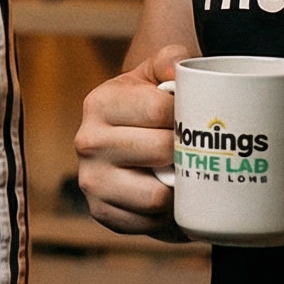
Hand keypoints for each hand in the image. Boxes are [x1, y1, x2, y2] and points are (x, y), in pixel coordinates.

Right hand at [75, 43, 187, 237]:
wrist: (128, 150)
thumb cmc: (148, 108)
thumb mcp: (155, 76)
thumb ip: (170, 60)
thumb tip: (176, 71)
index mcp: (100, 102)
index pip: (160, 109)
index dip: (189, 116)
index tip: (196, 119)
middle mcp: (87, 141)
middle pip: (162, 151)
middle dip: (187, 152)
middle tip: (195, 150)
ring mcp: (91, 181)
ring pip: (156, 195)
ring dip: (177, 189)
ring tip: (182, 175)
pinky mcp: (102, 213)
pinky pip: (149, 223)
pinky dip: (165, 215)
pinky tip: (168, 197)